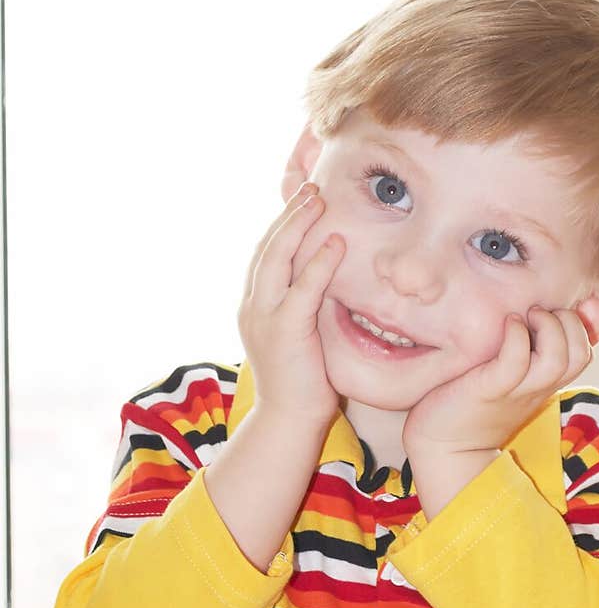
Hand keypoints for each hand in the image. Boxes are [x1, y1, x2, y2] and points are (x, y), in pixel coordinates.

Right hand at [237, 180, 345, 427]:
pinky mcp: (284, 332)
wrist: (288, 420)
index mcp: (254, 305)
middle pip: (267, 247)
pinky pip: (302, 289)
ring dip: (298, 226)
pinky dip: (318, 263)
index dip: (281, 223)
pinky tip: (336, 243)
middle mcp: (253, 306)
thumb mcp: (299, 333)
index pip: (265, 254)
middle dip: (288, 214)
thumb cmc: (302, 381)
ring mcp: (264, 318)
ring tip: (318, 200)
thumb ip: (303, 304)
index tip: (301, 199)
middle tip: (310, 188)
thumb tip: (324, 280)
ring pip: (276, 259)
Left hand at [402, 306, 592, 457]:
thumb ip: (520, 354)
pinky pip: (515, 361)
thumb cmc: (468, 405)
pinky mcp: (490, 389)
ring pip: (557, 360)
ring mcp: (516, 390)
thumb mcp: (505, 378)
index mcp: (544, 383)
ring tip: (527, 315)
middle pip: (581, 355)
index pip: (584, 354)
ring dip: (549, 326)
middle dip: (570, 322)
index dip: (578, 326)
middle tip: (538, 311)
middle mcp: (537, 387)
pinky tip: (506, 322)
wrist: (444, 448)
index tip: (550, 311)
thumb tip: (523, 315)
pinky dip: (516, 336)